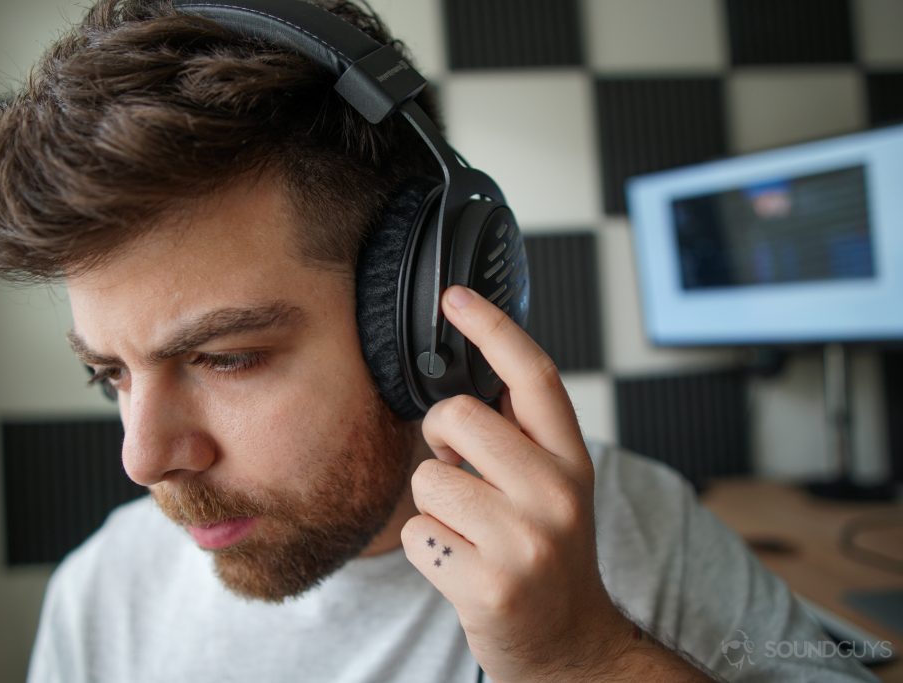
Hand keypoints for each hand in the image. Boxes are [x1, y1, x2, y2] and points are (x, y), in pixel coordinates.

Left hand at [401, 284, 628, 682]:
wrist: (569, 642)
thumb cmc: (548, 553)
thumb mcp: (555, 487)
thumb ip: (520, 437)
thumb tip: (463, 386)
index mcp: (572, 460)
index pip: (535, 376)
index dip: (493, 327)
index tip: (455, 296)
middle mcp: (557, 494)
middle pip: (458, 417)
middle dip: (439, 437)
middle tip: (458, 469)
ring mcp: (526, 541)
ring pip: (428, 478)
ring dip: (434, 504)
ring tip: (469, 530)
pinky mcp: (490, 584)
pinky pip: (416, 533)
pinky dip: (426, 547)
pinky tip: (461, 563)